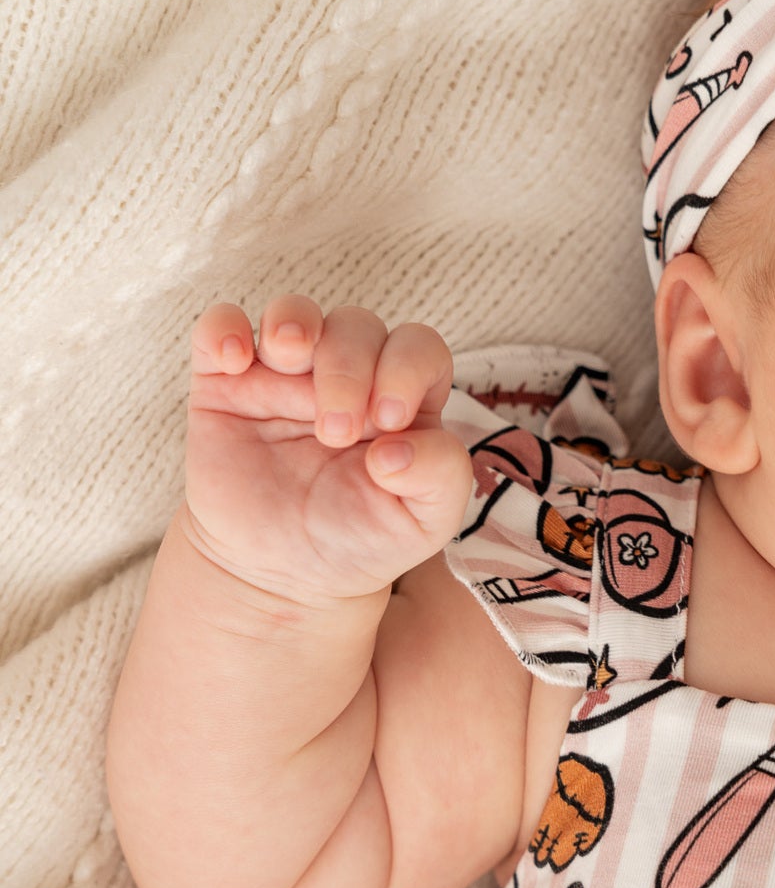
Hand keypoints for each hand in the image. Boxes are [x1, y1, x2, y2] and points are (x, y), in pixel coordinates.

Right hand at [182, 295, 473, 604]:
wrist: (283, 575)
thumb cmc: (360, 539)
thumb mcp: (424, 522)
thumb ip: (441, 476)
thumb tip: (398, 446)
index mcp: (400, 397)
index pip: (417, 348)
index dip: (406, 368)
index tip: (387, 422)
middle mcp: (345, 375)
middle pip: (356, 326)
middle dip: (348, 370)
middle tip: (334, 434)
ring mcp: (283, 376)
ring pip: (293, 312)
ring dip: (295, 323)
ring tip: (289, 358)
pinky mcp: (225, 386)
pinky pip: (219, 328)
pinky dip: (223, 327)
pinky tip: (233, 361)